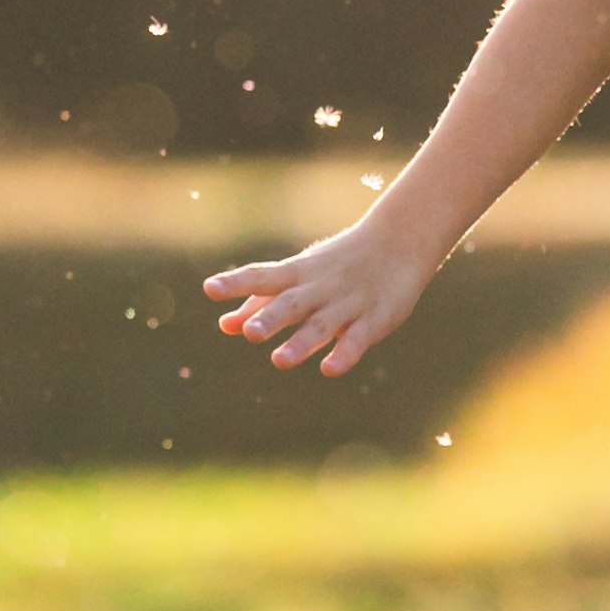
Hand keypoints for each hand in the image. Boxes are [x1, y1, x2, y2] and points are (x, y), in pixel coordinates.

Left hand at [204, 215, 439, 377]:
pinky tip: (330, 369)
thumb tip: (226, 326)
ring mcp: (347, 304)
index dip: (236, 283)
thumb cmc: (338, 264)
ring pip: (322, 325)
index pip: (262, 276)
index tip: (209, 289)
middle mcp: (319, 288)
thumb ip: (262, 303)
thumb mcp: (300, 276)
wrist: (400, 241)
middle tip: (251, 334)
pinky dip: (344, 353)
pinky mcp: (374, 319)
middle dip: (271, 318)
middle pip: (291, 303)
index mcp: (298, 275)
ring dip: (301, 343)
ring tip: (280, 361)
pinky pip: (358, 338)